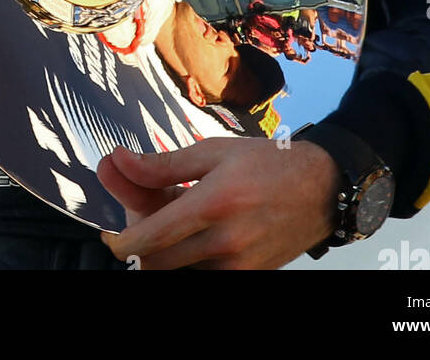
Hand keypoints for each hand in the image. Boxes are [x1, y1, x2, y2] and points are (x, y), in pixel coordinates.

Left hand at [97, 139, 339, 269]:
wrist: (321, 189)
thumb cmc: (266, 163)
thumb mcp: (213, 152)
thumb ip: (162, 164)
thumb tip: (118, 160)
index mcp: (214, 204)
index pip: (153, 238)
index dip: (122, 243)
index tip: (108, 236)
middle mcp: (226, 242)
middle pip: (160, 264)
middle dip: (139, 247)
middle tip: (137, 220)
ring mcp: (240, 265)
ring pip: (181, 271)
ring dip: (164, 252)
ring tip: (171, 217)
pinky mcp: (249, 276)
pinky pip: (204, 274)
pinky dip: (189, 257)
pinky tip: (193, 231)